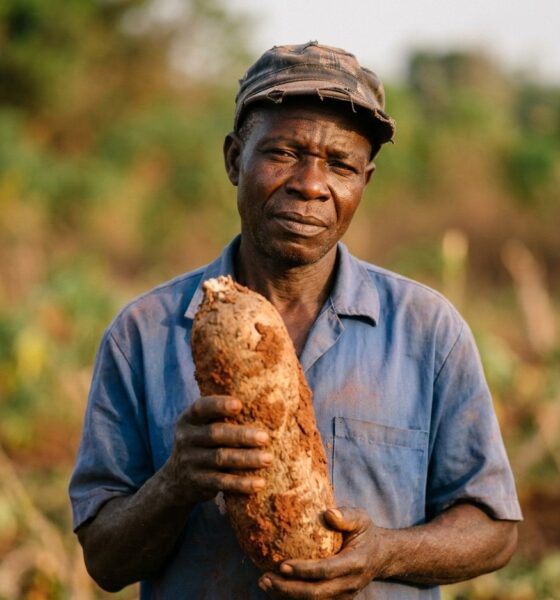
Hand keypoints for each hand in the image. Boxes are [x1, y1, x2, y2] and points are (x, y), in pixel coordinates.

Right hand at [161, 395, 271, 504]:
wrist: (176, 481)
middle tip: (265, 437)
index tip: (239, 405)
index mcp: (187, 420)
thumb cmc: (202, 444)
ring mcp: (190, 461)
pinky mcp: (197, 482)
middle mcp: (185, 438)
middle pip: (215, 434)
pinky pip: (222, 482)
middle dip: (241, 435)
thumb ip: (219, 417)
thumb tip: (262, 405)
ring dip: (247, 459)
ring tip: (268, 458)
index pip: (200, 408)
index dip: (219, 405)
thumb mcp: (201, 427)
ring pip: (221, 458)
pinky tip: (259, 483)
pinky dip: (241, 483)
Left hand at [258, 507, 384, 598]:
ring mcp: (344, 595)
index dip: (304, 570)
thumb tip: (329, 512)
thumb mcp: (361, 519)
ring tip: (264, 582)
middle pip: (316, 592)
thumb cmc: (366, 533)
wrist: (381, 556)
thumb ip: (347, 516)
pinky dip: (293, 597)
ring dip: (286, 595)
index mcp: (354, 563)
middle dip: (288, 588)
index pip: (326, 571)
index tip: (282, 564)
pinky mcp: (337, 599)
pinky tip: (276, 586)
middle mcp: (349, 584)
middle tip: (265, 577)